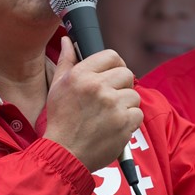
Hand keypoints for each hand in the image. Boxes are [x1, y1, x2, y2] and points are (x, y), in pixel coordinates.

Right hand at [43, 36, 142, 171]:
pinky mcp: (124, 122)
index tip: (113, 74)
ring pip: (134, 94)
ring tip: (110, 115)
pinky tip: (115, 126)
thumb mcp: (57, 86)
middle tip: (110, 98)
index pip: (111, 55)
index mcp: (82, 75)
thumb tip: (67, 40)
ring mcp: (113, 105)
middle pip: (127, 73)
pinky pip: (138, 113)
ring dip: (125, 105)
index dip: (115, 65)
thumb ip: (66, 61)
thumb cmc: (60, 120)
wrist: (65, 154)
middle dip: (121, 85)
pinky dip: (130, 121)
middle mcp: (98, 87)